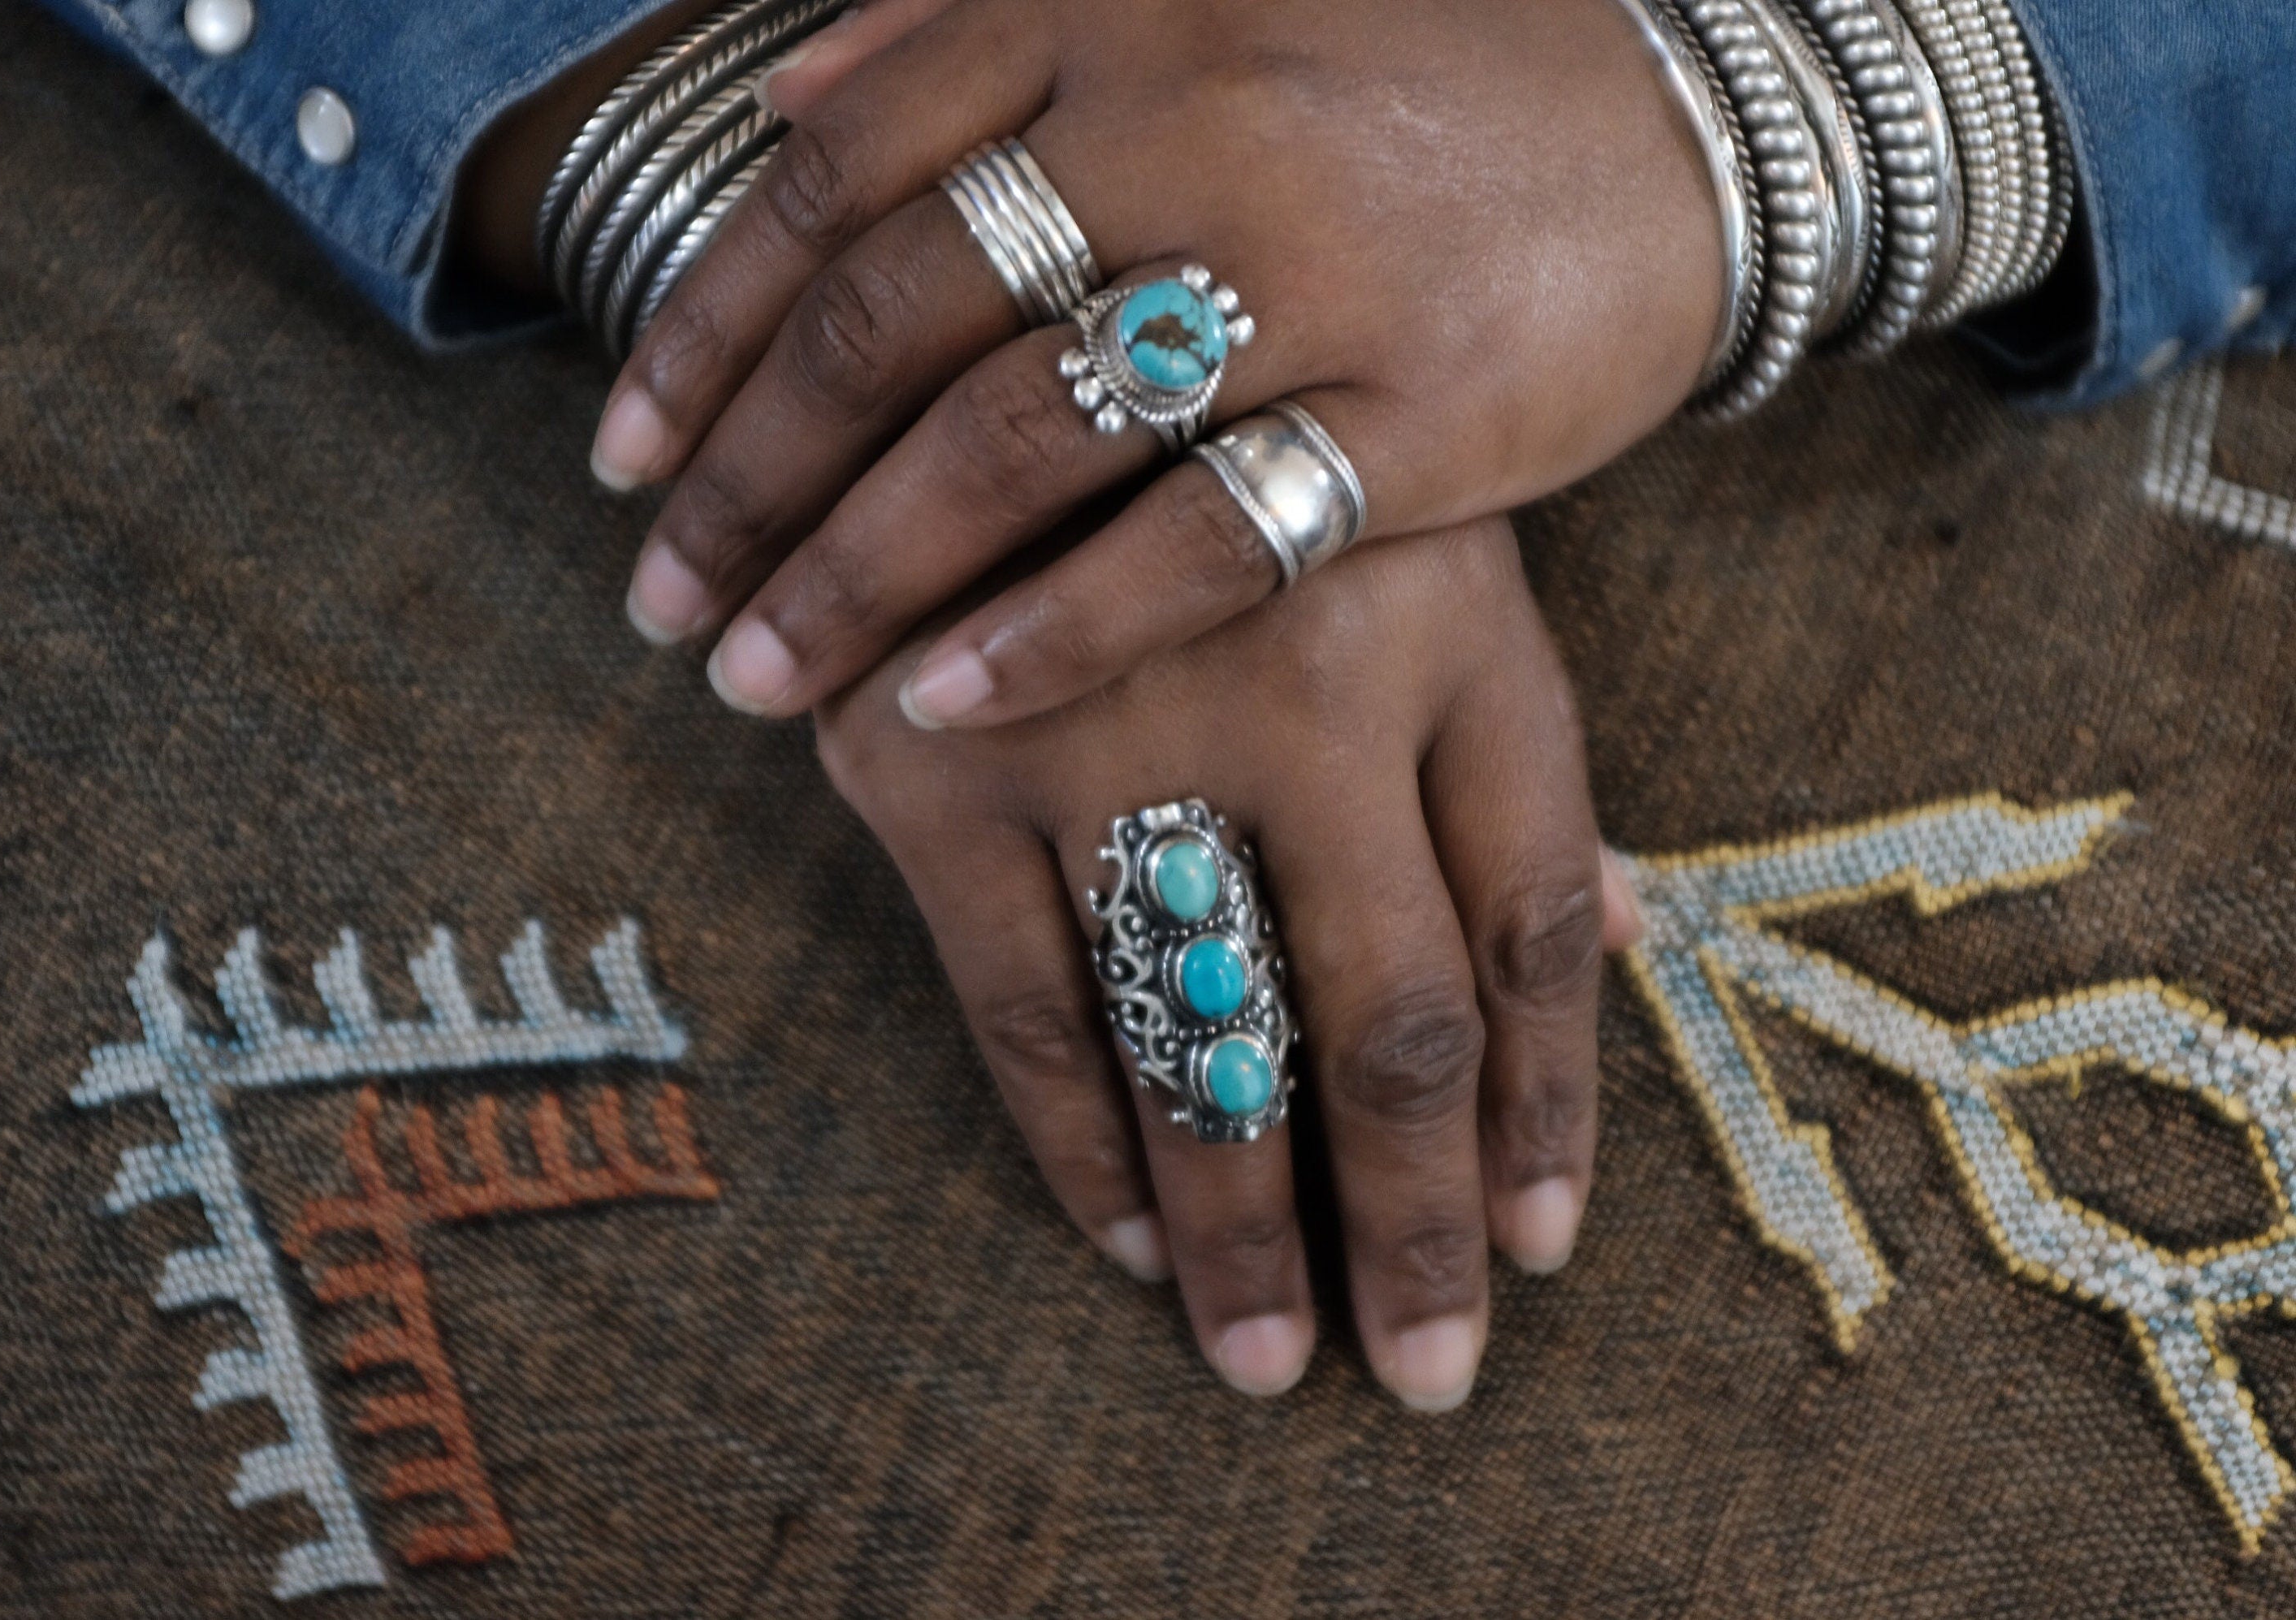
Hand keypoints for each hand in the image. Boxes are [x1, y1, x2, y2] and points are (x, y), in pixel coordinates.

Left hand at [600, 0, 1722, 730]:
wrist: (1693, 119)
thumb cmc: (1410, 72)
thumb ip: (970, 33)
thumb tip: (775, 111)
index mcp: (1115, 12)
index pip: (839, 182)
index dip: (704, 329)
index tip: (620, 459)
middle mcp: (1193, 125)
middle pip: (896, 320)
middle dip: (748, 476)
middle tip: (660, 601)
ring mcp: (1312, 272)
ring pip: (1020, 441)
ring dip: (859, 573)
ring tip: (754, 679)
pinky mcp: (1423, 414)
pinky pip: (1201, 541)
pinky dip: (1055, 629)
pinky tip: (940, 704)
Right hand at [811, 514, 1640, 1407]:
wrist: (988, 286)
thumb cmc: (1238, 445)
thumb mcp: (1419, 544)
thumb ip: (1514, 746)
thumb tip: (1625, 947)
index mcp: (1452, 620)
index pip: (1535, 920)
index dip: (1552, 1108)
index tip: (1543, 1248)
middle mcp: (1305, 681)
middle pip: (1394, 1018)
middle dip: (1417, 1223)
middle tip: (1423, 1370)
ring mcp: (1115, 719)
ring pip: (1210, 1043)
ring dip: (1245, 1233)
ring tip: (1266, 1361)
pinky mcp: (938, 757)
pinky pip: (1029, 1007)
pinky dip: (1082, 1147)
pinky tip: (1128, 1240)